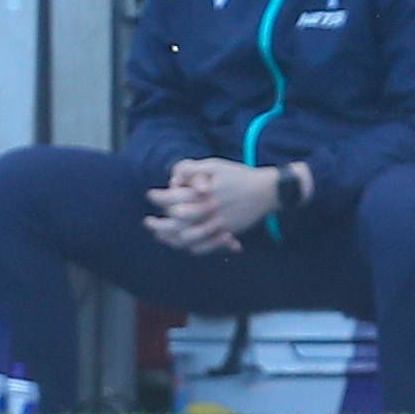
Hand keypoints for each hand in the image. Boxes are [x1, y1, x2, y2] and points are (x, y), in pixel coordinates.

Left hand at [145, 158, 284, 252]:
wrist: (266, 191)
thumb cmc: (239, 176)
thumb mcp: (216, 165)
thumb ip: (194, 170)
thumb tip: (175, 177)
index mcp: (204, 192)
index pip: (174, 197)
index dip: (159, 197)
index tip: (150, 196)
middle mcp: (209, 209)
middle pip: (177, 222)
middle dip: (158, 224)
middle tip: (148, 222)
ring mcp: (217, 223)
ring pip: (188, 237)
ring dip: (171, 238)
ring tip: (160, 235)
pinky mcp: (226, 232)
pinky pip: (204, 246)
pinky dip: (190, 247)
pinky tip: (182, 243)